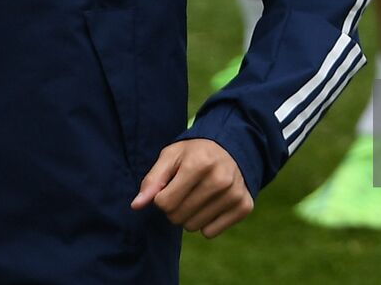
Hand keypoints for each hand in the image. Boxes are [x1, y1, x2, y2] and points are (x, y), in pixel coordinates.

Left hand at [131, 138, 253, 236]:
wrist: (232, 148)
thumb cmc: (195, 153)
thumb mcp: (171, 156)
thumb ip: (152, 180)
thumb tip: (136, 206)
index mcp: (199, 164)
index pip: (164, 203)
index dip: (161, 197)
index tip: (170, 186)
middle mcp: (220, 179)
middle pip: (177, 217)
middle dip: (174, 208)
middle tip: (184, 191)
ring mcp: (234, 194)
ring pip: (193, 227)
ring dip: (189, 216)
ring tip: (198, 196)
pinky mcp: (244, 207)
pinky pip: (210, 233)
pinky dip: (206, 223)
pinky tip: (212, 204)